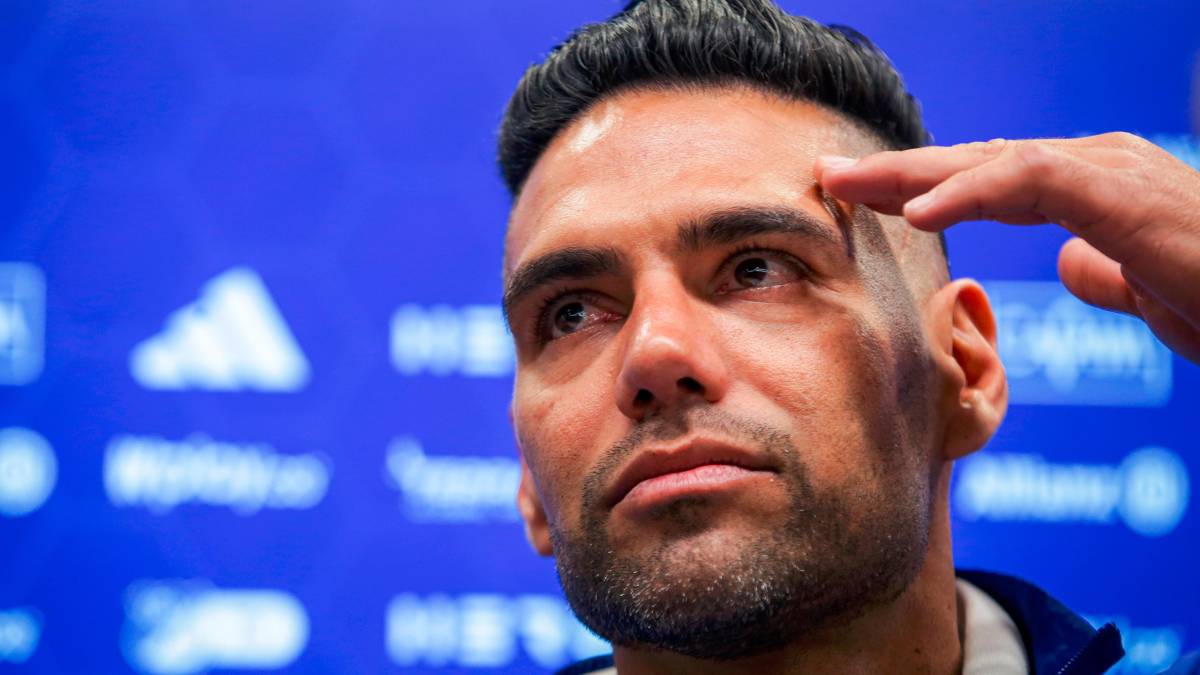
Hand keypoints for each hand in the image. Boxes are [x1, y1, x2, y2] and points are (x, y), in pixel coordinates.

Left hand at [815, 133, 1199, 363]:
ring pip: (991, 158)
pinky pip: (1033, 179)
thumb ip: (1105, 269)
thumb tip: (1067, 261)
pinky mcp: (1124, 191)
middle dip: (897, 170)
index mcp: (1094, 186)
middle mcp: (1097, 164)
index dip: (921, 187)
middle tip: (828, 176)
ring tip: (849, 186)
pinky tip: (919, 210)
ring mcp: (1112, 169)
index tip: (860, 200)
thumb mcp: (1149, 289)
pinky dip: (971, 191)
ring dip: (914, 172)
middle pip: (976, 160)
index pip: (988, 178)